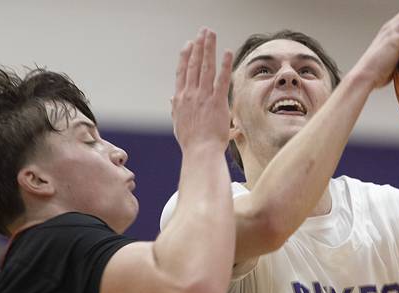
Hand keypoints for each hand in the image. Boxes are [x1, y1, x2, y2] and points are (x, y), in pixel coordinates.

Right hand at [171, 28, 232, 152]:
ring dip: (208, 48)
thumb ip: (176, 109)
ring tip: (211, 34)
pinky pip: (221, 79)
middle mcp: (190, 95)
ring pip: (205, 67)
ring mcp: (203, 97)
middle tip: (202, 32)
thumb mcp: (178, 124)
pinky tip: (227, 52)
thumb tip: (171, 99)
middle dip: (198, 46)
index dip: (185, 56)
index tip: (188, 44)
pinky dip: (224, 64)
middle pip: (193, 65)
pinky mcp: (216, 102)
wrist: (200, 153)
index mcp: (180, 100)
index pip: (182, 73)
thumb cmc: (192, 143)